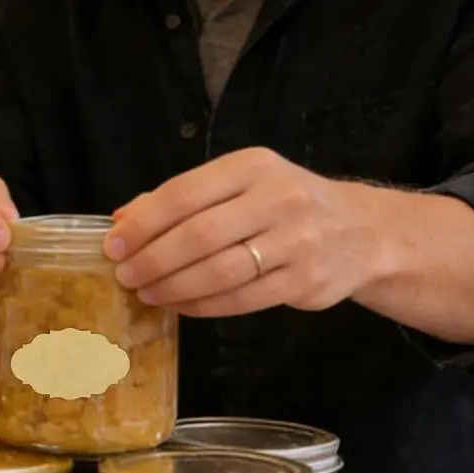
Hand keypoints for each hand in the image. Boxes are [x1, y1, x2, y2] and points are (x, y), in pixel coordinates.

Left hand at [106, 147, 376, 315]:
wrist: (359, 232)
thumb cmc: (284, 204)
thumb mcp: (239, 184)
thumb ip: (183, 198)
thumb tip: (122, 219)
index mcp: (252, 166)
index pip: (184, 193)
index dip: (143, 222)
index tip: (114, 243)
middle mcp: (277, 199)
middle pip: (199, 235)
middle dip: (153, 258)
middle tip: (125, 274)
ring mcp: (296, 241)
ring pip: (220, 271)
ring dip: (174, 287)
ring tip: (147, 293)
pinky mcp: (305, 281)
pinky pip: (242, 299)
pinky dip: (203, 306)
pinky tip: (180, 306)